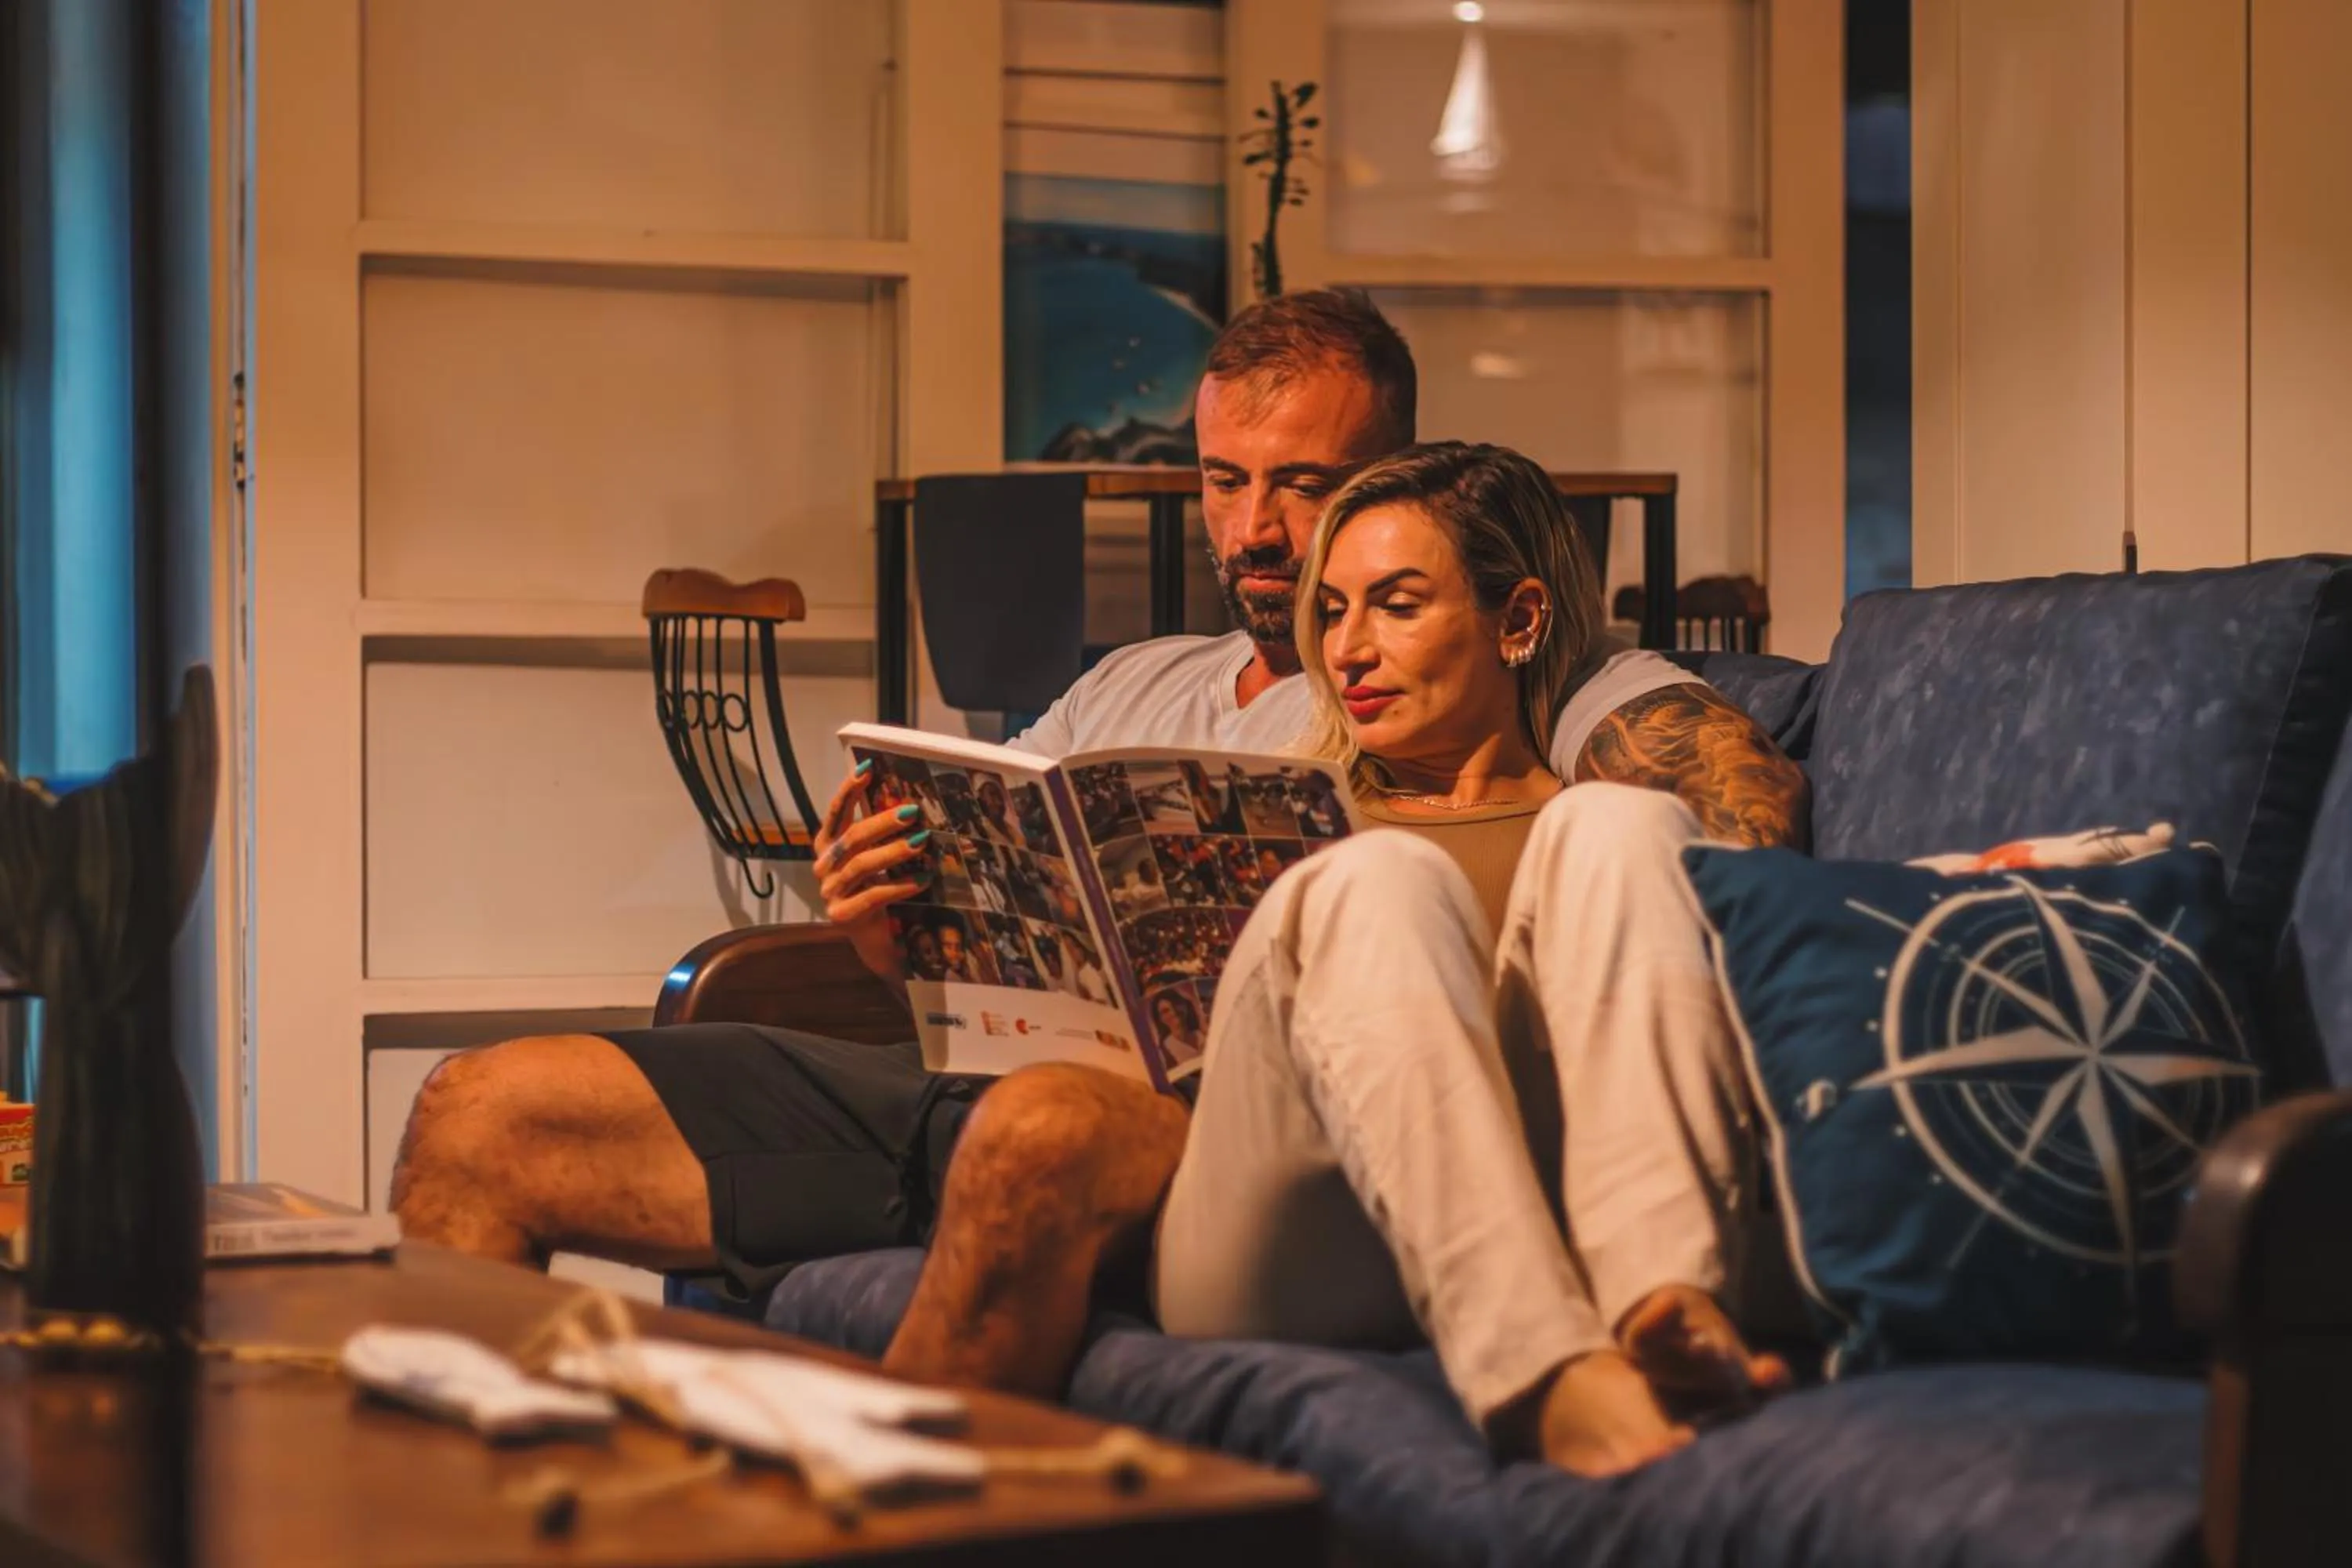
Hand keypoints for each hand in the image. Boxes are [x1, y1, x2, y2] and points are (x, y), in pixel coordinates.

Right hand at [813, 761, 930, 983]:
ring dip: (894, 851)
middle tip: (912, 811)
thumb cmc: (880, 892)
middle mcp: (824, 867)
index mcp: (827, 847)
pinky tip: (923, 879)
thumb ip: (880, 836)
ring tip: (922, 841)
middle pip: (852, 838)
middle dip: (882, 822)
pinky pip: (873, 896)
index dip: (849, 790)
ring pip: (862, 865)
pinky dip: (900, 885)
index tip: (867, 769)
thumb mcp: (878, 859)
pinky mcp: (842, 916)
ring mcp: (830, 893)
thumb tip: (908, 802)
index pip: (835, 813)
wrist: (878, 941)